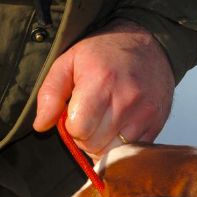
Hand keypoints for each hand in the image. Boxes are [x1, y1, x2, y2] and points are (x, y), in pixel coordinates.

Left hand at [33, 19, 174, 158]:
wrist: (149, 44)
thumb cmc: (105, 52)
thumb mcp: (69, 61)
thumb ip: (50, 93)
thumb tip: (40, 125)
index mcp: (101, 82)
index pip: (78, 129)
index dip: (71, 125)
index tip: (75, 112)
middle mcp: (126, 101)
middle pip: (93, 143)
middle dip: (85, 135)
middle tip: (89, 117)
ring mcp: (144, 115)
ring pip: (112, 152)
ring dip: (102, 143)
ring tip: (103, 122)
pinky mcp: (156, 125)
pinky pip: (131, 151)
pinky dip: (120, 145)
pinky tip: (118, 127)